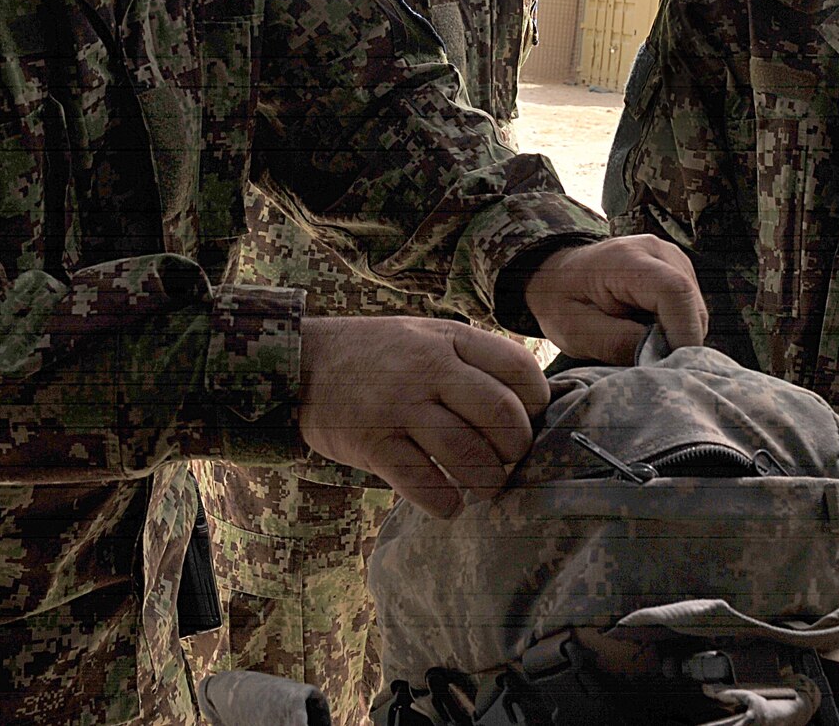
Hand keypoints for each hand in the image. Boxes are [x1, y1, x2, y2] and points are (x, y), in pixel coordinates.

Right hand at [297, 316, 549, 517]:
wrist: (302, 363)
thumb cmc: (377, 355)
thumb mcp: (426, 336)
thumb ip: (471, 360)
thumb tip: (528, 406)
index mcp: (449, 338)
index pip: (519, 370)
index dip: (536, 404)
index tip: (529, 423)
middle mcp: (428, 368)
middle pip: (503, 416)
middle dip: (516, 451)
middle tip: (508, 463)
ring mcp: (399, 405)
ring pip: (469, 456)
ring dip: (487, 483)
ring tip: (483, 488)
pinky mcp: (372, 443)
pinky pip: (425, 485)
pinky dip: (446, 503)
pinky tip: (449, 503)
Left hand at [523, 235, 706, 363]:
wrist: (558, 274)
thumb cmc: (561, 301)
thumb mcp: (575, 331)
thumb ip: (617, 344)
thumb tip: (660, 359)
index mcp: (625, 259)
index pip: (674, 291)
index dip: (681, 333)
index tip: (669, 367)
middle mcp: (656, 250)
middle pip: (691, 305)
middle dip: (678, 343)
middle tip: (649, 363)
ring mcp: (672, 257)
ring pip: (696, 310)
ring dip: (678, 336)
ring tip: (643, 345)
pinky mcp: (679, 269)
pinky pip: (691, 308)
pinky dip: (677, 328)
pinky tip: (650, 332)